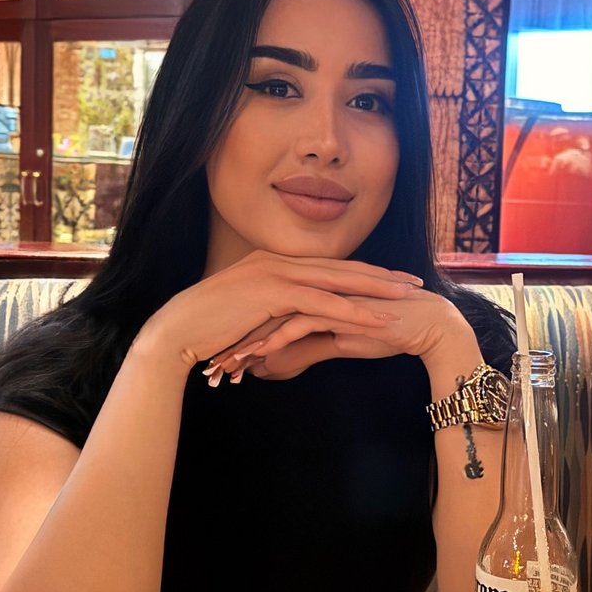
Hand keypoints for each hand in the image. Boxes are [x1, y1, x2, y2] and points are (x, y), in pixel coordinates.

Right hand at [135, 250, 422, 372]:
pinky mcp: (274, 293)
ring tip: (407, 298)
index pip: (328, 266)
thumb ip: (272, 311)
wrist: (177, 331)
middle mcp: (278, 261)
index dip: (364, 272)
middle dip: (381, 275)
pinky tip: (378, 319)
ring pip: (339, 280)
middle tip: (414, 281)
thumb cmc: (208, 329)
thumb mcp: (247, 314)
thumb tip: (291, 323)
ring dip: (376, 289)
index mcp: (274, 262)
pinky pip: (323, 302)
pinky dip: (353, 310)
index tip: (393, 279)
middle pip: (342, 267)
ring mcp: (276, 273)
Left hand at [204, 286, 468, 382]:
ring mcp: (325, 295)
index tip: (219, 357)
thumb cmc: (386, 332)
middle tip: (212, 364)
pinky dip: (276, 342)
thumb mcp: (336, 343)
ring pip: (274, 319)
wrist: (426, 325)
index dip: (242, 335)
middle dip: (235, 340)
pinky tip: (258, 360)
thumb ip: (306, 349)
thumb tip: (275, 364)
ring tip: (227, 368)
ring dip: (248, 344)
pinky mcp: (338, 307)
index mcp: (312, 291)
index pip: (266, 312)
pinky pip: (299, 324)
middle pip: (262, 313)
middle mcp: (314, 288)